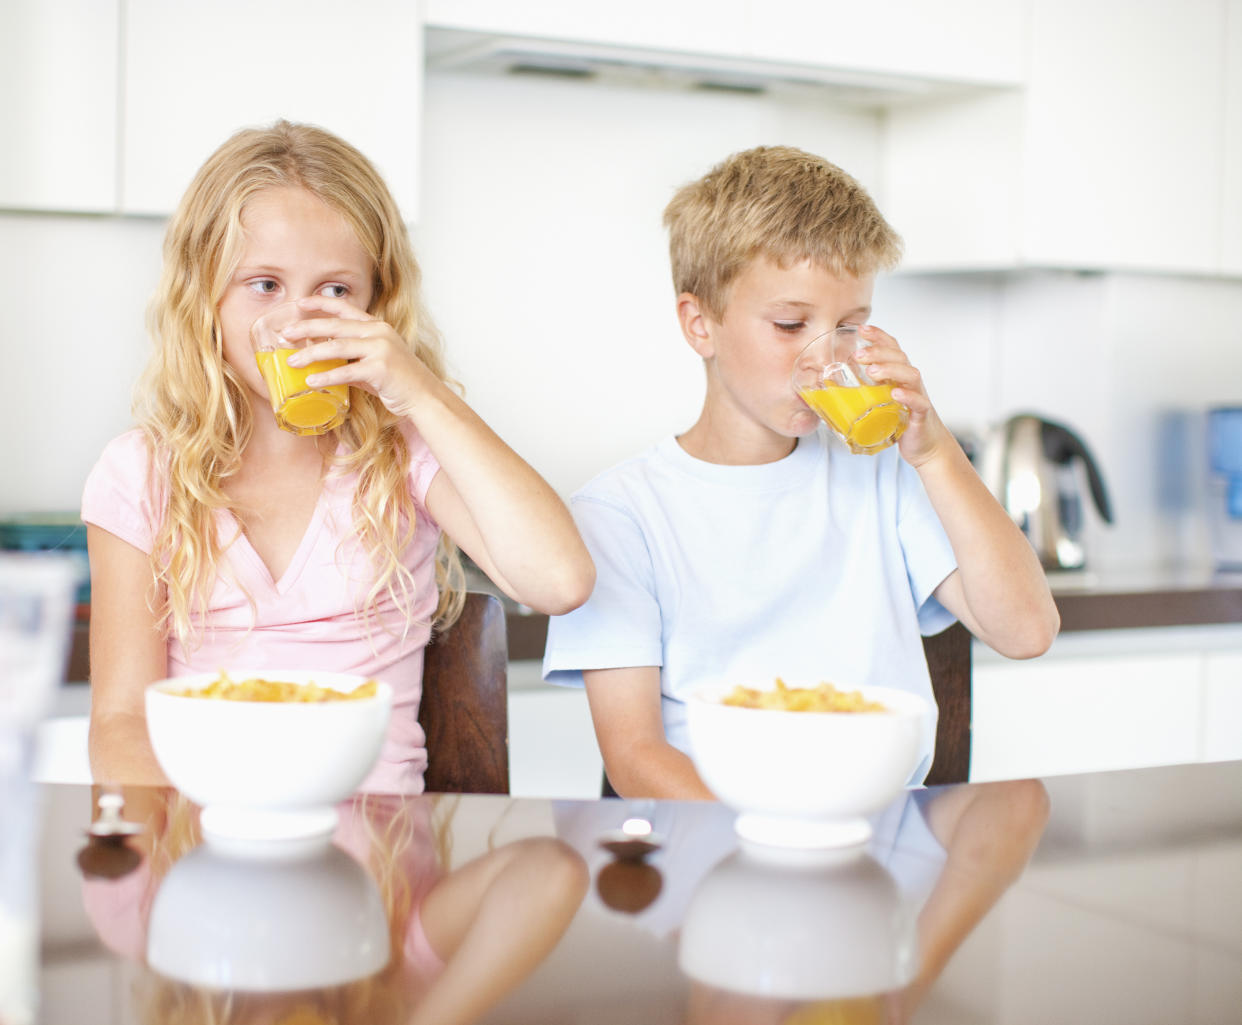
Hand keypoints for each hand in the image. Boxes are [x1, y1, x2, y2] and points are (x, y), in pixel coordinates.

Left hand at [282, 295, 434, 418]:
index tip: (299, 303)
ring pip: (337, 347)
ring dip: (311, 354)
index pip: (344, 308)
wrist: (425, 397)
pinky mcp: (380, 369)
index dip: (320, 303)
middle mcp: (379, 332)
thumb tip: (325, 361)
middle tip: (285, 334)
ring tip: (292, 361)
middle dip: (306, 328)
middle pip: (335, 326)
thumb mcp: (376, 361)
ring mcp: (381, 349)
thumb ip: (353, 357)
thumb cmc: (400, 382)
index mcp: (377, 326)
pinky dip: (326, 377)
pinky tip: (311, 382)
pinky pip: (346, 372)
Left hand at [853, 324, 953, 468]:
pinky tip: (895, 393)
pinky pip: (918, 402)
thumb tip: (827, 389)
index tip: (861, 328)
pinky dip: (908, 396)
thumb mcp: (879, 402)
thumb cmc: (899, 421)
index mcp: (899, 375)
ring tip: (872, 372)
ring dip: (890, 370)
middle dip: (879, 352)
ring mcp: (918, 396)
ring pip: (910, 375)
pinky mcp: (922, 415)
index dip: (879, 336)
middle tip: (858, 354)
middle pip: (899, 357)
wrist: (924, 445)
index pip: (891, 348)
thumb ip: (862, 391)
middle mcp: (910, 382)